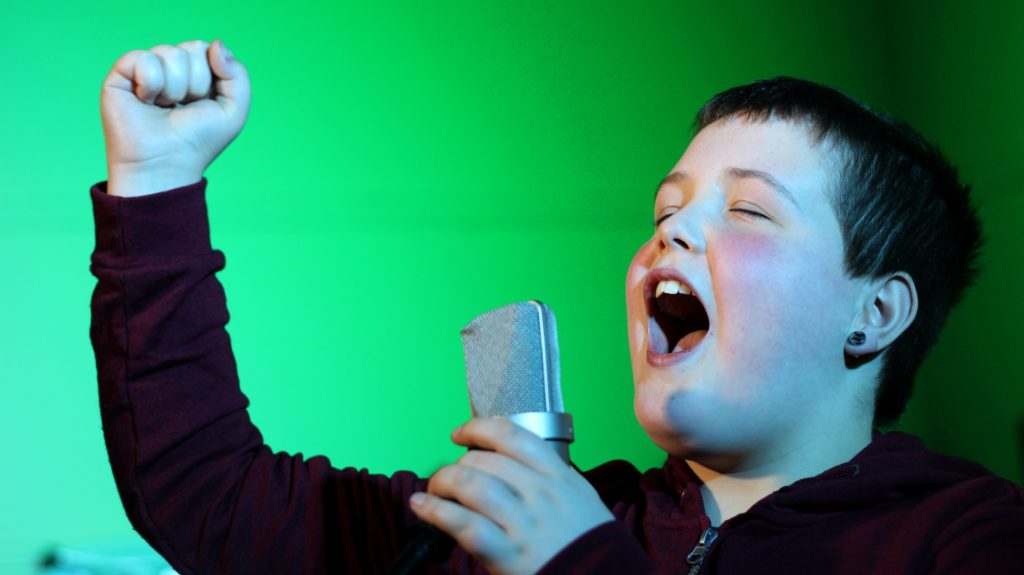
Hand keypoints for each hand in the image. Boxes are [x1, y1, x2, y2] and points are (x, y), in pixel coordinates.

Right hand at [100, 39, 250, 196]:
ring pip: (169, 53)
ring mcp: (144, 70)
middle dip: (196, 84)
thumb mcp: (234, 110)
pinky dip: (151, 84)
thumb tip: (215, 43)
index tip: (205, 102)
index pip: (206, 49)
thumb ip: (238, 74)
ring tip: (164, 108)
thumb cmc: (198, 141)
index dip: (212, 75)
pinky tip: (146, 101)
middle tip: (183, 108)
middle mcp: (168, 68)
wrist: (167, 164)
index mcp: (194, 73)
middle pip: (192, 48)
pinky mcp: (121, 75)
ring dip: (175, 89)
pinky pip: (143, 58)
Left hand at [411, 418, 613, 574]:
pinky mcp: (508, 553)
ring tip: (434, 492)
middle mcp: (539, 492)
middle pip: (483, 460)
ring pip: (470, 484)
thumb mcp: (579, 496)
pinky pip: (464, 524)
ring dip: (443, 483)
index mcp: (557, 475)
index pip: (510, 435)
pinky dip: (436, 513)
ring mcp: (523, 522)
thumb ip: (547, 475)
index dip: (477, 428)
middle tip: (449, 478)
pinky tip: (423, 508)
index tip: (460, 434)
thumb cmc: (589, 542)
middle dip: (456, 465)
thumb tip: (507, 460)